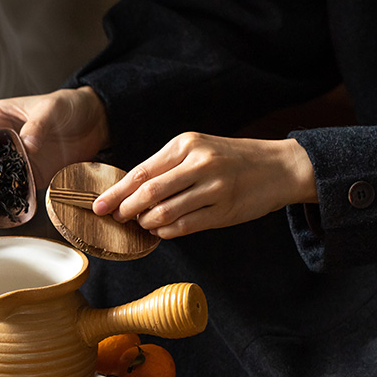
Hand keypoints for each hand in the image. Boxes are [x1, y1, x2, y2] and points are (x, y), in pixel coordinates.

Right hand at [0, 87, 109, 192]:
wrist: (95, 122)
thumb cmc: (68, 107)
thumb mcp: (51, 109)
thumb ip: (38, 125)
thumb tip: (27, 144)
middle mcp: (4, 139)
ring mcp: (17, 158)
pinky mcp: (32, 174)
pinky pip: (16, 186)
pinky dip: (8, 195)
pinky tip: (1, 203)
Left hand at [92, 132, 316, 237]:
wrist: (278, 167)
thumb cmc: (230, 159)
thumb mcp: (197, 150)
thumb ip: (166, 168)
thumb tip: (128, 192)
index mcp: (186, 145)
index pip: (141, 172)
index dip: (116, 192)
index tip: (98, 206)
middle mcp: (199, 163)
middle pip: (148, 193)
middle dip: (126, 209)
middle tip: (118, 217)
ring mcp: (213, 188)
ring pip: (164, 213)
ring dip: (147, 223)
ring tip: (144, 223)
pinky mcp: (223, 211)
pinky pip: (184, 227)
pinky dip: (166, 232)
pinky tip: (161, 230)